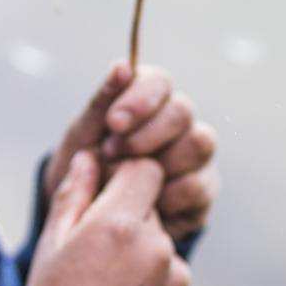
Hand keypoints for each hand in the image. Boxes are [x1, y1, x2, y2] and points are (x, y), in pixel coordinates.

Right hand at [12, 151, 195, 285]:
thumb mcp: (50, 249)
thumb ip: (73, 195)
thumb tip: (90, 156)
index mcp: (120, 224)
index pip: (146, 169)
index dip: (125, 177)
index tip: (105, 196)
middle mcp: (158, 246)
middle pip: (152, 209)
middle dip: (128, 221)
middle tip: (94, 258)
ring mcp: (178, 279)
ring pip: (162, 246)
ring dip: (142, 257)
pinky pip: (172, 280)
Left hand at [43, 61, 219, 246]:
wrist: (86, 218)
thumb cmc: (85, 166)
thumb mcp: (83, 135)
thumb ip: (102, 102)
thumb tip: (123, 66)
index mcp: (148, 100)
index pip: (160, 82)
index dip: (140, 100)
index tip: (113, 123)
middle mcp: (177, 123)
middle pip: (183, 110)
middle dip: (147, 134)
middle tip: (113, 154)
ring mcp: (194, 156)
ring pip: (200, 143)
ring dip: (161, 162)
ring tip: (128, 180)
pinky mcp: (201, 190)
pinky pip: (199, 185)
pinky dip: (169, 196)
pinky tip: (145, 205)